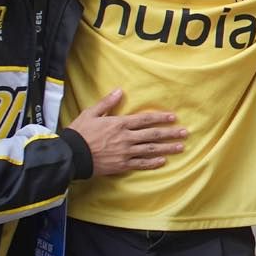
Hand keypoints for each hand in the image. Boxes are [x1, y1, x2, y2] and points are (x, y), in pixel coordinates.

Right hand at [66, 89, 186, 176]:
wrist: (70, 155)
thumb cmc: (79, 133)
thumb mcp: (90, 113)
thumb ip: (106, 103)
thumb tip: (119, 91)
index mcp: (119, 124)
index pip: (145, 119)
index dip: (160, 118)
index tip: (173, 117)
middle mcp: (126, 138)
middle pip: (153, 134)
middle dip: (170, 133)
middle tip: (185, 133)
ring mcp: (125, 152)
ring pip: (150, 149)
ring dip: (167, 148)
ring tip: (180, 147)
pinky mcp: (121, 165)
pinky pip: (140, 164)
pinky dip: (152, 163)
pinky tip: (163, 161)